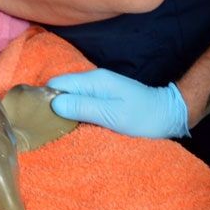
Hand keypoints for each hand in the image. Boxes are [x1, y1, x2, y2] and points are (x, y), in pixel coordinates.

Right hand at [46, 68, 188, 138]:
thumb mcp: (112, 115)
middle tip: (49, 127)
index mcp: (93, 80)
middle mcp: (92, 80)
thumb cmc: (143, 118)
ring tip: (59, 128)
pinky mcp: (102, 97)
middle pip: (60, 89)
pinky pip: (79, 102)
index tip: (40, 119)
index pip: (56, 84)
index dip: (45, 100)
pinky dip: (74, 113)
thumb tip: (54, 104)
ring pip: (68, 96)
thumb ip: (83, 108)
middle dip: (52, 106)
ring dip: (63, 111)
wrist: (169, 115)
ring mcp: (97, 88)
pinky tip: (74, 125)